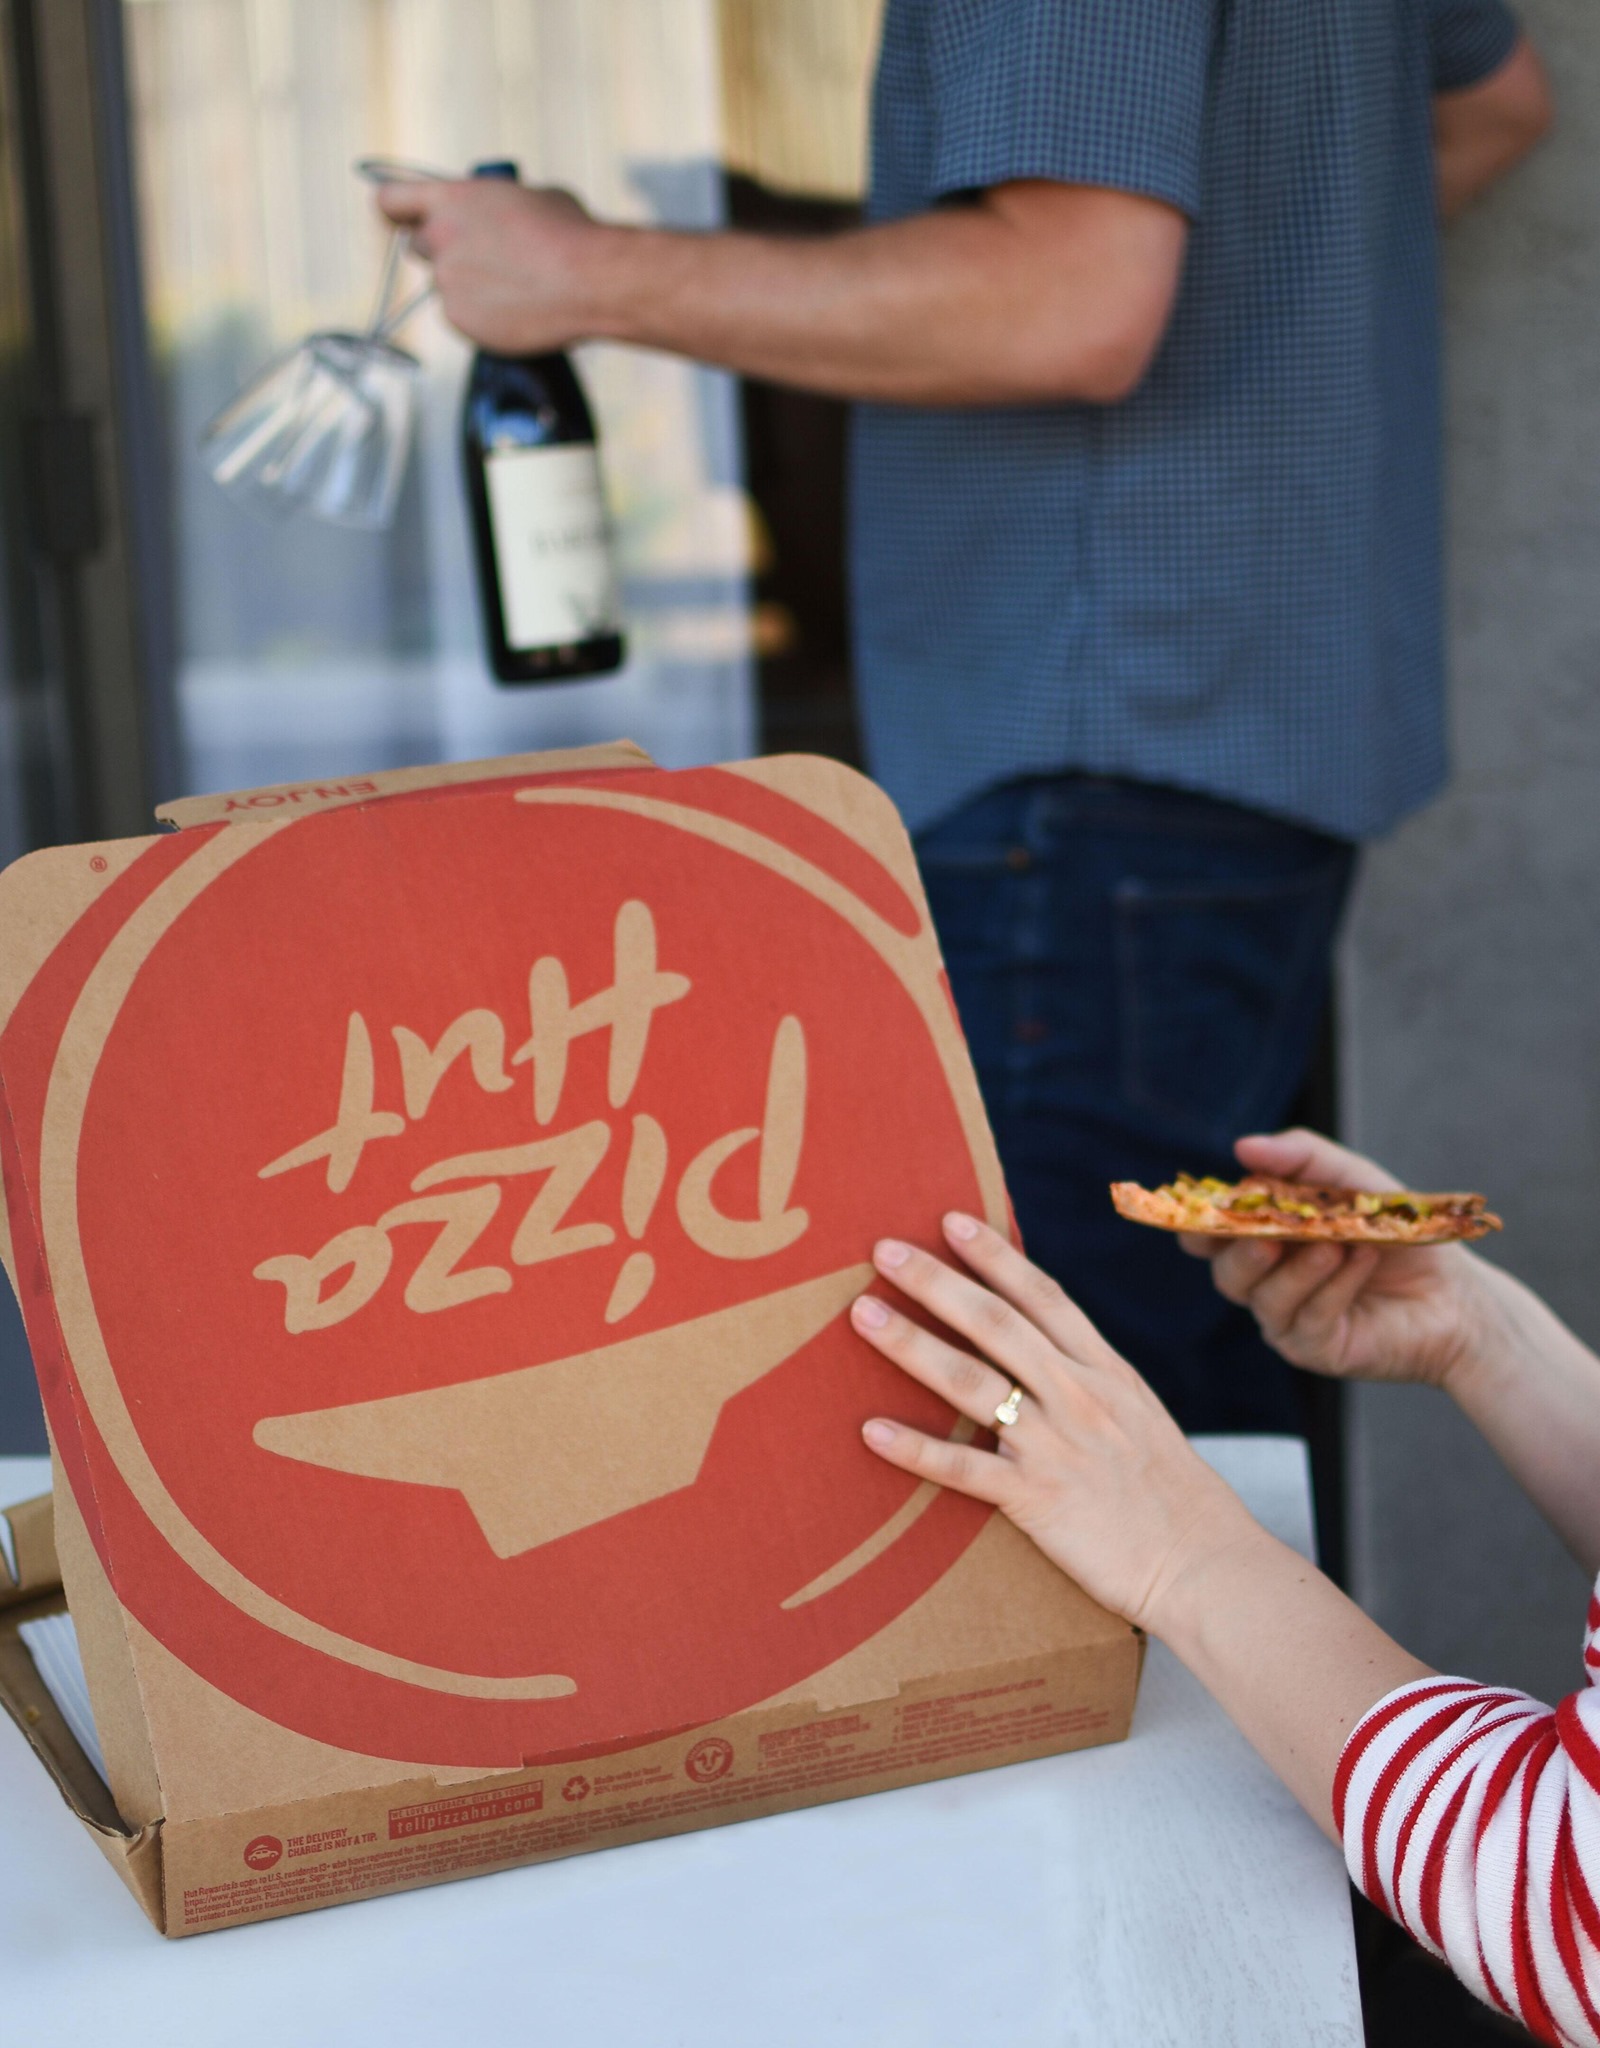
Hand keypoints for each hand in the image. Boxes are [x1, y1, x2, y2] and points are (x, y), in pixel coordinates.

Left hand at [377, 180, 610, 353]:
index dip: (398, 210)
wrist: (590, 283)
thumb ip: (494, 205)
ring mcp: (447, 285)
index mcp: (450, 199)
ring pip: (446, 287)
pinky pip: (463, 318)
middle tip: (479, 257)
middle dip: (442, 251)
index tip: (407, 219)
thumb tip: (495, 217)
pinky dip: (484, 317)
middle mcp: (439, 241)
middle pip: (417, 247)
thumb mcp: (529, 197)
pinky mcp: (461, 323)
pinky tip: (518, 310)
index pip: (390, 200)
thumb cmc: (569, 234)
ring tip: (516, 287)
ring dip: (469, 287)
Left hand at [851, 1218, 1262, 1636]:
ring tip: (863, 1314)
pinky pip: (964, 1469)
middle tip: (883, 1250)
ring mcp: (1055, 1444)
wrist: (1206, 1564)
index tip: (951, 1220)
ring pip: (970, 1380)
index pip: (1043, 1296)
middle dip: (936, 1281)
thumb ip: (1093, 1381)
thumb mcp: (1140, 1416)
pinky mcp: (1037, 1499)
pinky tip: (871, 1431)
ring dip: (911, 1343)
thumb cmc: (1173, 1496)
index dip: (995, 1256)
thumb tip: (1046, 1351)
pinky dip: (915, 1448)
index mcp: (1106, 1372)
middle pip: (995, 1322)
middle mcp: (1078, 1395)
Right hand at [1180, 1128, 1487, 1388]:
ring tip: (1336, 1244)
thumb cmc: (1397, 1230)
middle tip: (1269, 1238)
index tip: (1201, 1212)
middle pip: (1227, 1274)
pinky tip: (1361, 1263)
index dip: (1197, 1226)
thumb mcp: (1352, 1181)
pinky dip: (1333, 1287)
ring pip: (1264, 1299)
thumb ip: (1300, 1160)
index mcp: (1264, 1239)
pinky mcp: (1316, 1349)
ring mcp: (1288, 1320)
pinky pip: (1307, 1320)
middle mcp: (1267, 1283)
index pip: (1211, 1238)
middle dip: (1242, 1253)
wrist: (1455, 1291)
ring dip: (1299, 1269)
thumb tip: (1242, 1147)